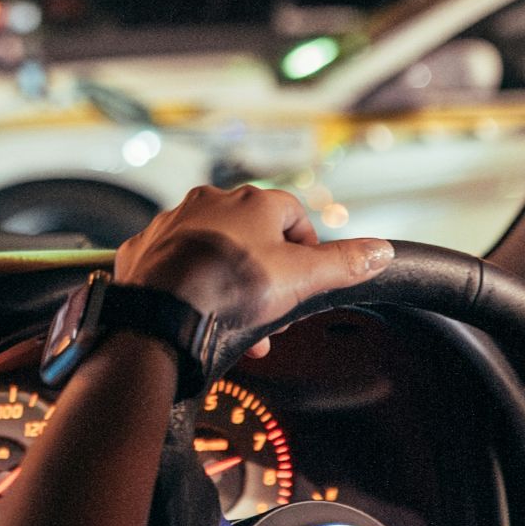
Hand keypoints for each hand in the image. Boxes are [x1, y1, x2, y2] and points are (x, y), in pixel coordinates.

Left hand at [114, 185, 393, 356]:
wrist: (162, 311)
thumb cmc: (230, 288)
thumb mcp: (301, 278)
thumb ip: (343, 263)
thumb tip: (382, 251)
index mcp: (252, 202)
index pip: (293, 214)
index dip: (306, 248)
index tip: (306, 279)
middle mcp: (209, 202)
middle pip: (251, 235)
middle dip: (265, 275)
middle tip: (271, 311)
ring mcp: (171, 223)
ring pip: (211, 250)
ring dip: (228, 281)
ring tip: (236, 323)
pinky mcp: (142, 249)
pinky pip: (171, 262)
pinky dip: (185, 283)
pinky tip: (195, 311)